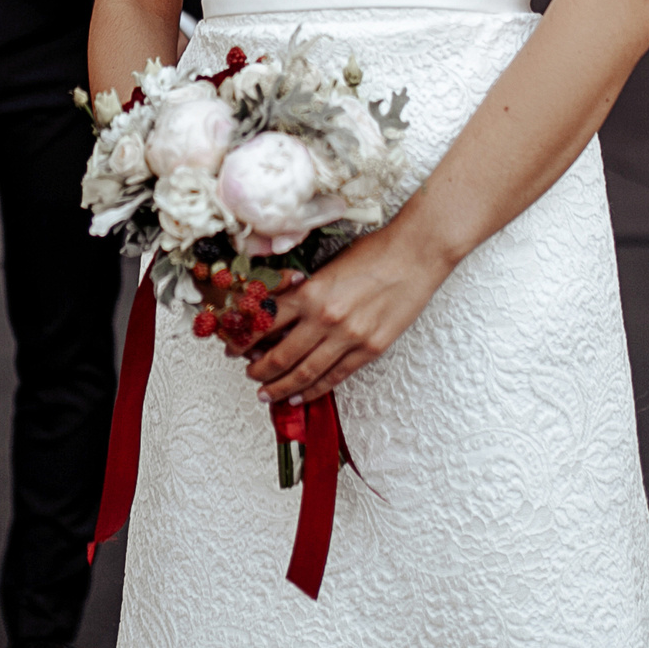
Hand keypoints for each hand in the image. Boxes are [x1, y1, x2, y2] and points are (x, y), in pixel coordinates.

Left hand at [240, 229, 449, 406]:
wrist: (415, 255)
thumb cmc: (373, 252)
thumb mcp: (327, 265)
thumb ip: (304, 291)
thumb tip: (279, 313)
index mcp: (309, 293)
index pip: (265, 323)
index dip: (244, 339)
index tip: (233, 347)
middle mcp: (325, 319)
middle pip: (280, 355)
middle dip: (258, 368)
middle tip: (249, 373)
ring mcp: (348, 338)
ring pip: (304, 373)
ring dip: (280, 386)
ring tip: (266, 393)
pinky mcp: (370, 350)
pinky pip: (335, 377)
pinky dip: (314, 389)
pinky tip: (300, 395)